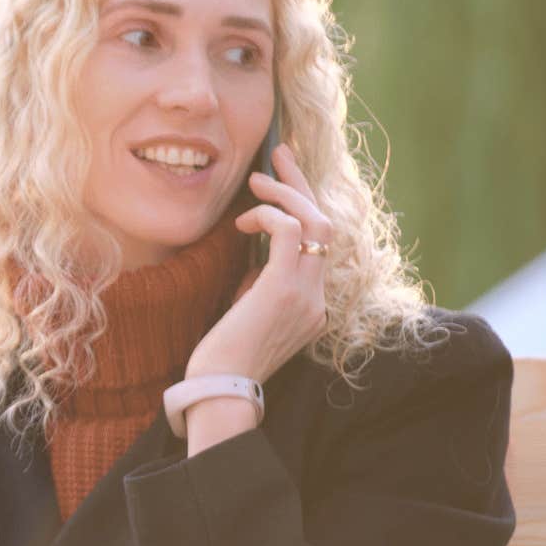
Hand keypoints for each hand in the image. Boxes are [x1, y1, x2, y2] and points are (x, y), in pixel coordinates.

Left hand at [182, 144, 330, 452]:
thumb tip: (256, 259)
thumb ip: (261, 286)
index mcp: (313, 305)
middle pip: (326, 225)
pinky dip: (269, 217)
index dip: (303, 209)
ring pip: (315, 223)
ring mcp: (307, 295)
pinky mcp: (283, 290)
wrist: (219, 390)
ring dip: (286, 195)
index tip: (278, 185)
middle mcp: (318, 298)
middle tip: (279, 155)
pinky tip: (243, 219)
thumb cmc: (221, 358)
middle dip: (302, 186)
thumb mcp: (248, 314)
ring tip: (256, 181)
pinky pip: (290, 233)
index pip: (320, 245)